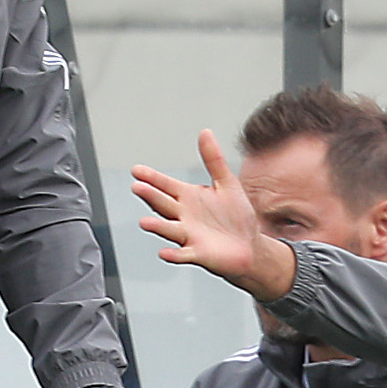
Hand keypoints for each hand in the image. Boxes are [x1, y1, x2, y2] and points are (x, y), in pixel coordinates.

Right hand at [132, 132, 297, 302]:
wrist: (249, 245)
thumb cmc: (235, 215)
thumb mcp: (226, 183)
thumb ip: (213, 159)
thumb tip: (205, 132)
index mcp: (187, 197)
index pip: (165, 185)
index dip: (152, 178)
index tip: (137, 170)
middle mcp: (183, 216)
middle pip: (163, 204)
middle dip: (150, 196)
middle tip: (138, 187)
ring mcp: (188, 235)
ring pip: (169, 229)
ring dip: (157, 226)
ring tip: (144, 222)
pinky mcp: (197, 253)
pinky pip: (183, 254)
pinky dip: (174, 255)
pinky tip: (164, 253)